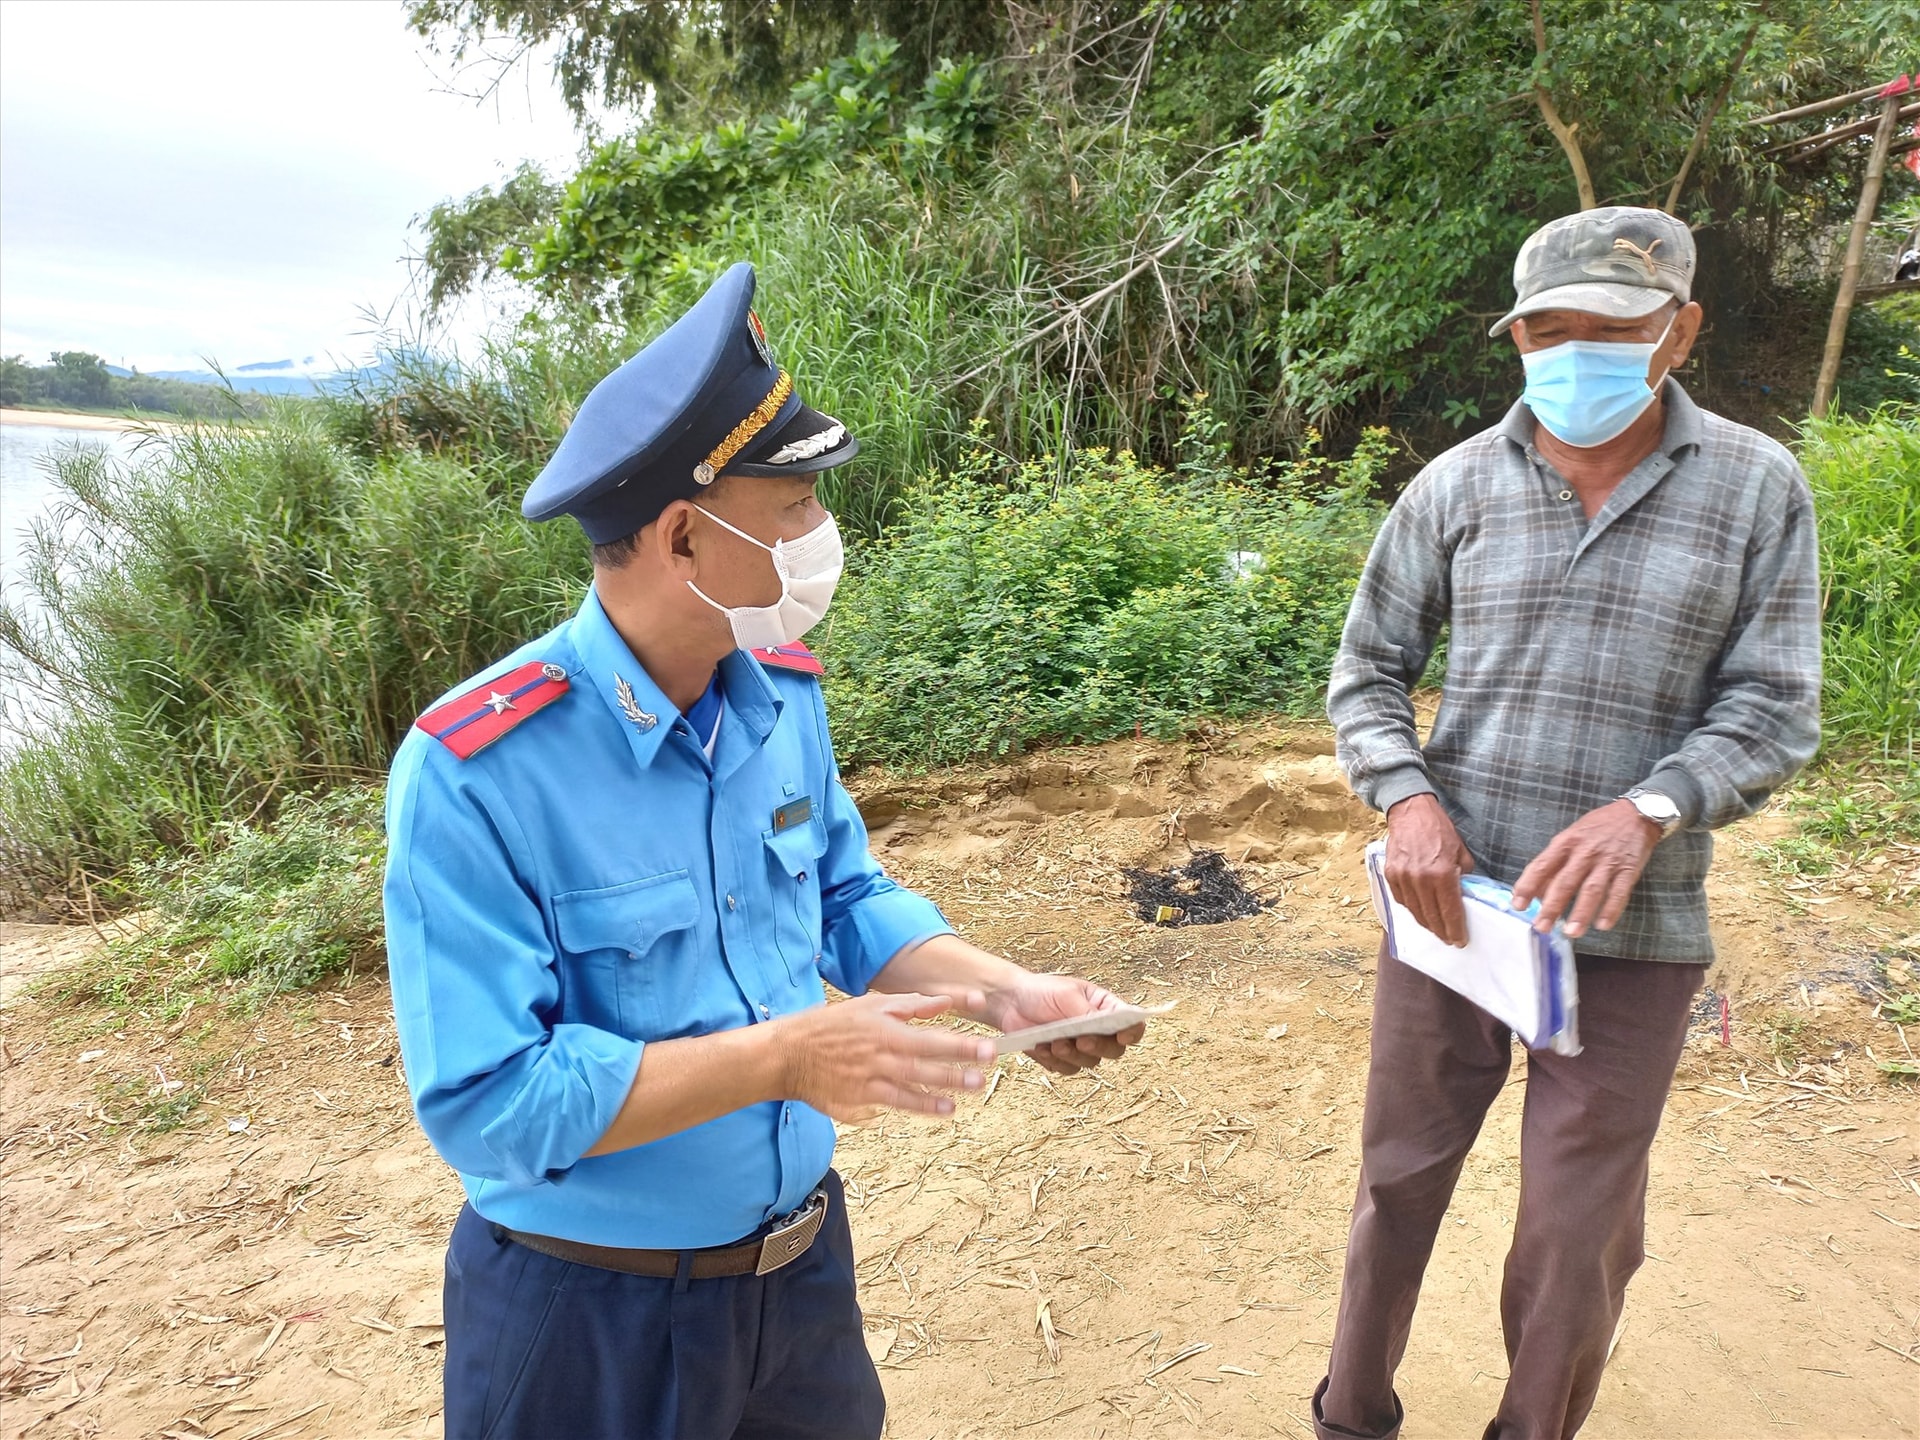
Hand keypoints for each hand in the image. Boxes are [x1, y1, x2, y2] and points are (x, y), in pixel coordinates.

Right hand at [775, 991, 994, 1122]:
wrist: (791, 1054)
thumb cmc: (834, 1025)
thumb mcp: (872, 1006)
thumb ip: (913, 1005)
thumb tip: (947, 1002)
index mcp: (886, 1032)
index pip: (931, 1039)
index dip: (960, 1045)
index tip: (986, 1048)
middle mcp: (881, 1058)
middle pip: (925, 1067)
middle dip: (957, 1072)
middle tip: (984, 1076)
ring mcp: (870, 1082)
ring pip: (911, 1090)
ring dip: (939, 1095)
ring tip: (964, 1098)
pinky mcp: (859, 1101)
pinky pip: (892, 1105)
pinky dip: (915, 1107)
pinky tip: (938, 1109)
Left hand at [981, 972, 1144, 1075]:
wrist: (1011, 1002)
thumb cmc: (1043, 991)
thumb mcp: (1067, 995)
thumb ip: (1087, 1011)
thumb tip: (1108, 1022)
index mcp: (1106, 1008)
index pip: (1131, 1024)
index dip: (1133, 1032)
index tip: (1123, 1036)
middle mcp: (1099, 1030)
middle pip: (1115, 1050)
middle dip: (1099, 1047)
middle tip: (1082, 1041)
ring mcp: (1081, 1047)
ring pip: (1090, 1062)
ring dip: (1072, 1054)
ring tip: (1053, 1042)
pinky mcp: (1063, 1060)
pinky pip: (1068, 1069)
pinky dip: (1055, 1060)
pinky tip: (1041, 1047)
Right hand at [1385, 793, 1475, 947]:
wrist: (1411, 812)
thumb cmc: (1439, 830)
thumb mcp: (1461, 852)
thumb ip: (1463, 876)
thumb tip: (1465, 895)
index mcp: (1442, 874)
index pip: (1450, 911)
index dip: (1455, 929)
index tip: (1460, 941)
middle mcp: (1420, 879)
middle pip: (1431, 916)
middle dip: (1442, 932)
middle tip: (1450, 940)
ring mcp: (1402, 878)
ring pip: (1415, 912)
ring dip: (1427, 924)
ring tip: (1436, 931)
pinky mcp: (1390, 875)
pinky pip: (1402, 900)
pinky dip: (1412, 910)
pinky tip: (1420, 913)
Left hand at [1511, 799, 1658, 938]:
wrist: (1636, 814)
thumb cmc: (1598, 827)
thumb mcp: (1571, 836)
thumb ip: (1555, 863)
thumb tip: (1538, 891)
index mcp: (1566, 842)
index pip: (1542, 866)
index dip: (1528, 886)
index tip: (1518, 904)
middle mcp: (1585, 852)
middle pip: (1565, 882)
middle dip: (1552, 907)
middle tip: (1542, 926)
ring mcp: (1608, 862)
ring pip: (1591, 890)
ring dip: (1581, 913)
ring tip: (1571, 932)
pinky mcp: (1629, 869)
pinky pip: (1619, 893)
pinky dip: (1611, 910)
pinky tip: (1602, 924)